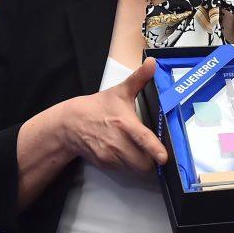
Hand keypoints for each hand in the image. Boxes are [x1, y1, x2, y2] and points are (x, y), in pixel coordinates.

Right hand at [59, 58, 167, 172]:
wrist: (70, 124)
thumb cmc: (98, 107)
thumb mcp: (120, 91)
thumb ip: (139, 78)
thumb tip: (152, 63)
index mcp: (124, 123)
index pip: (142, 138)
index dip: (154, 149)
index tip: (163, 158)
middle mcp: (117, 142)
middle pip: (142, 162)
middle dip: (151, 159)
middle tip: (155, 151)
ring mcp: (110, 155)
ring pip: (134, 168)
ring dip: (140, 163)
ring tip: (139, 149)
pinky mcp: (105, 164)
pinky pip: (124, 170)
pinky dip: (128, 164)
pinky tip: (126, 152)